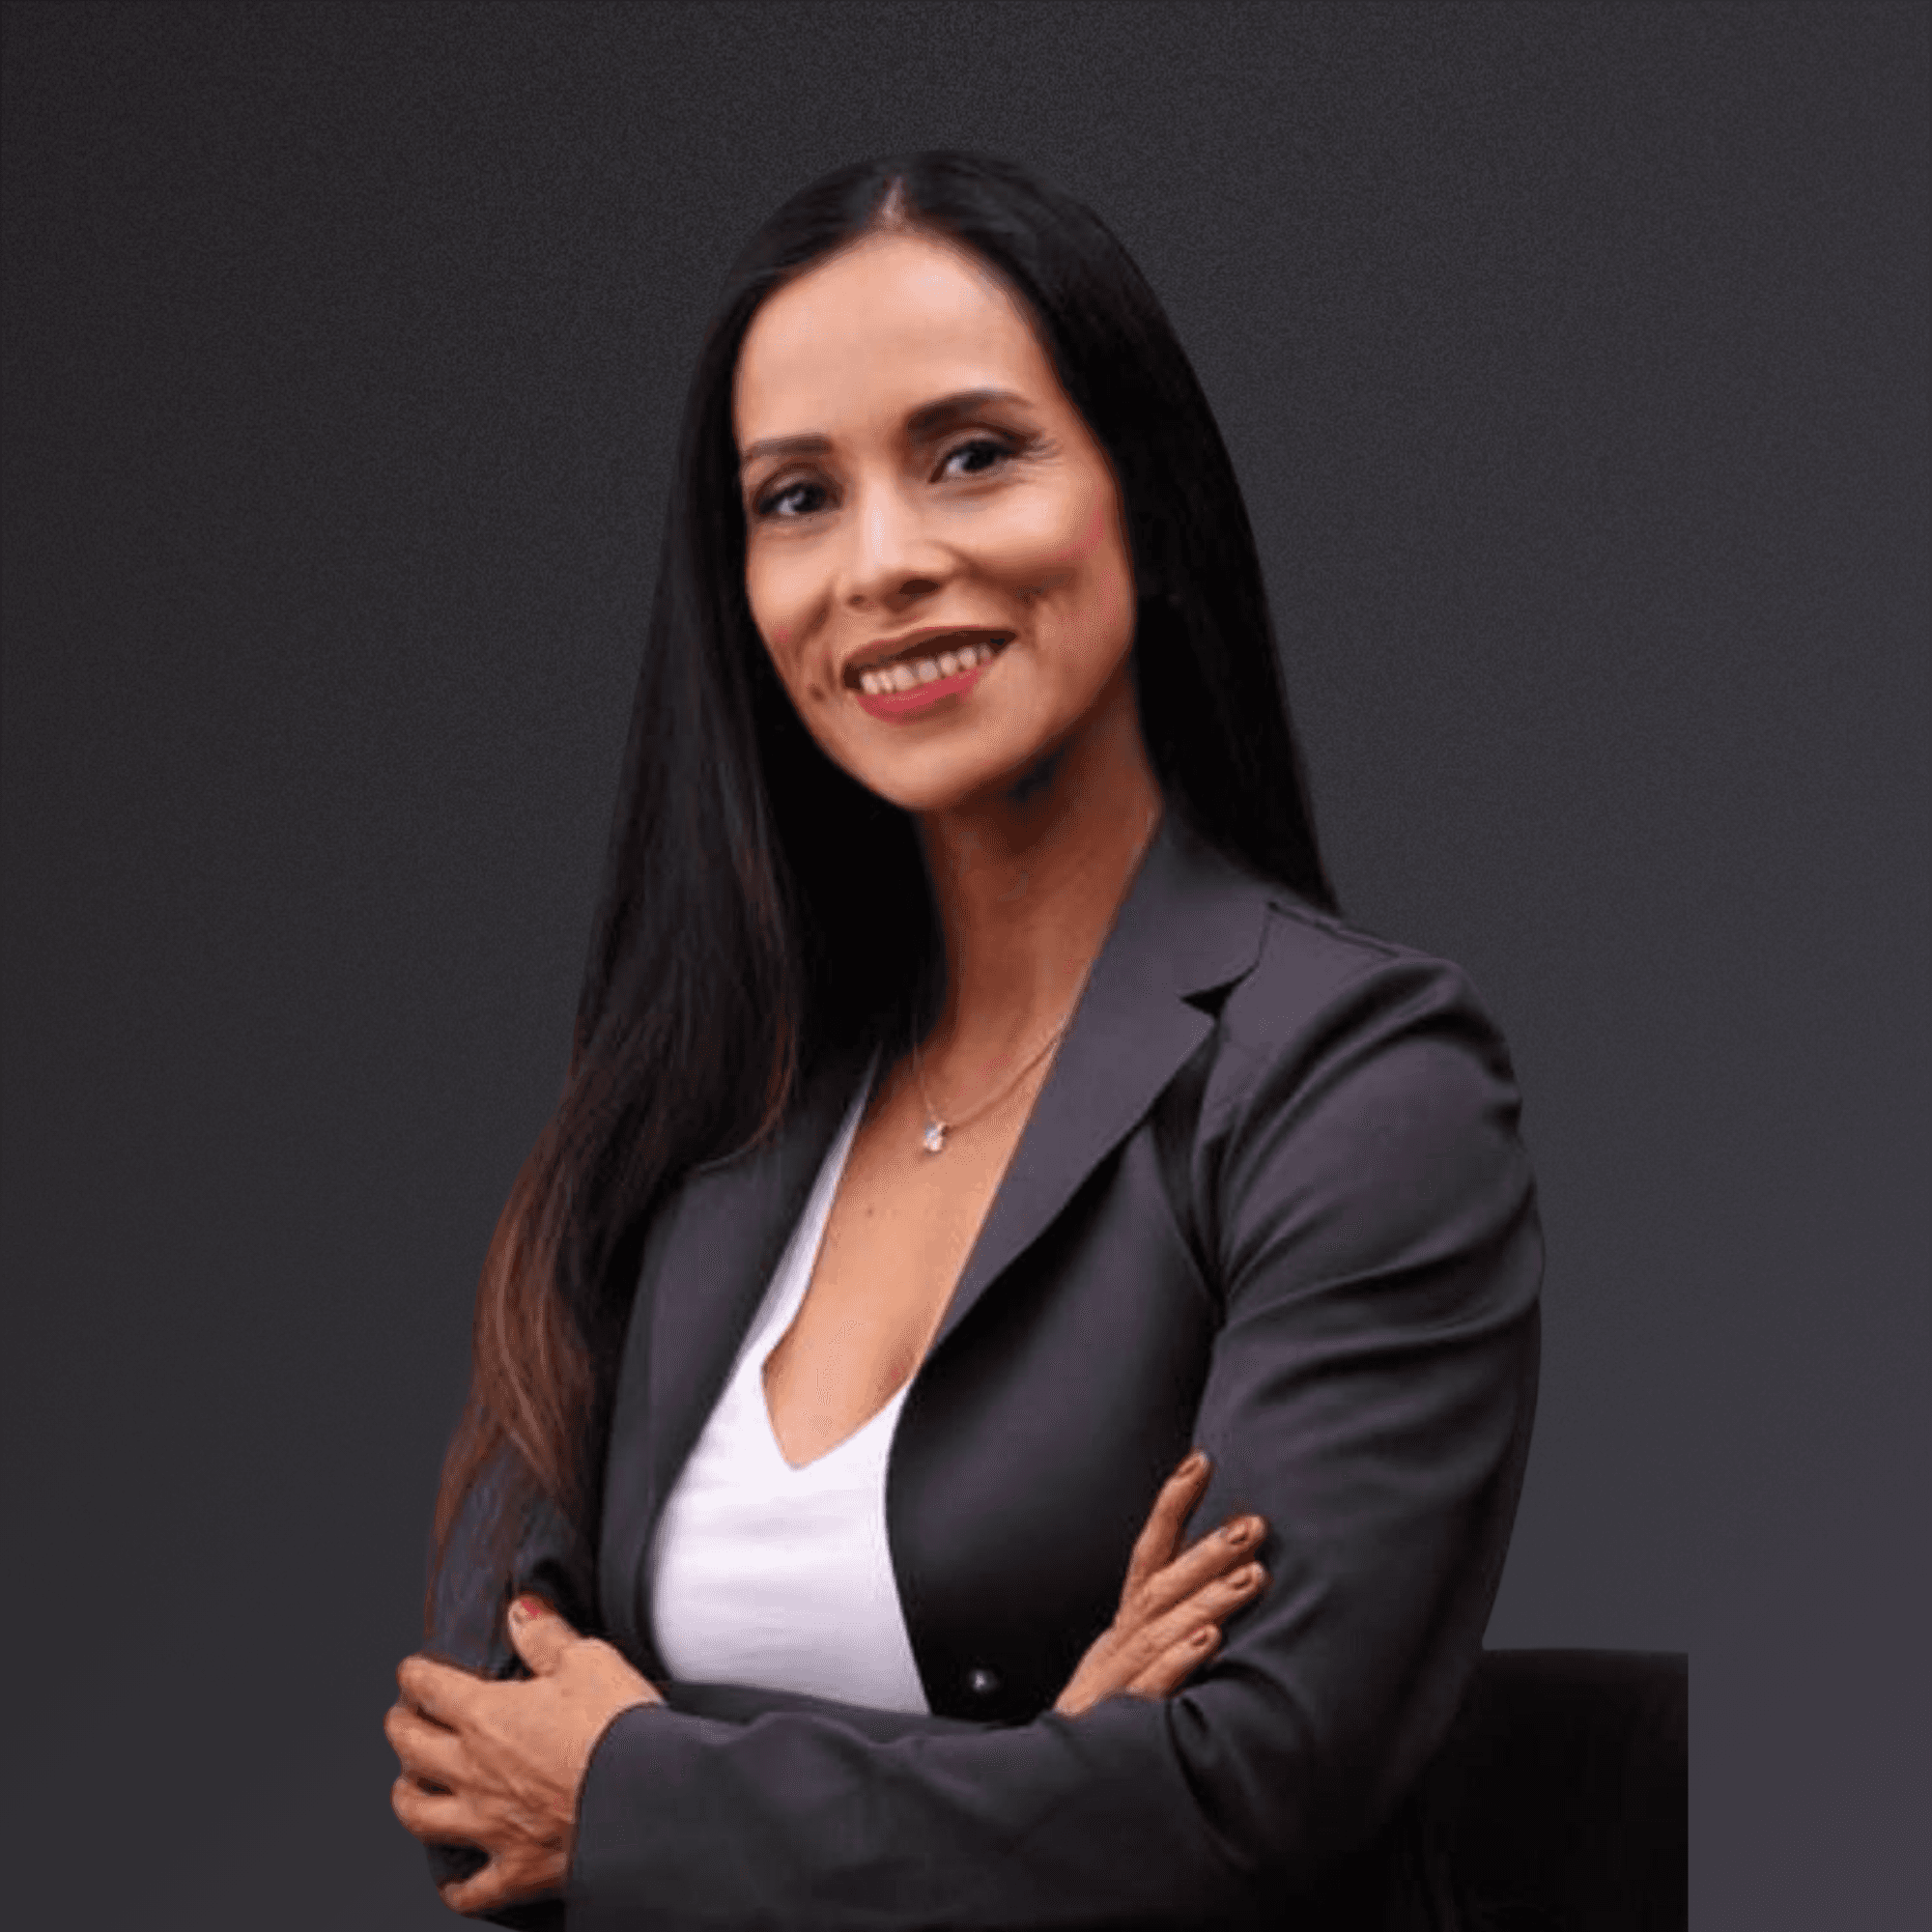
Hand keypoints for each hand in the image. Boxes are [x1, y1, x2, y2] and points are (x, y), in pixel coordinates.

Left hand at [387, 1596, 662, 1915]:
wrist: (645, 1801)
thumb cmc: (618, 1727)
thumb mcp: (589, 1660)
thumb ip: (547, 1635)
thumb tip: (520, 1608)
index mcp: (489, 1716)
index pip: (432, 1689)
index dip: (415, 1676)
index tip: (411, 1670)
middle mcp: (476, 1772)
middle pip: (412, 1749)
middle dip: (400, 1727)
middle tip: (400, 1718)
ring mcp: (490, 1825)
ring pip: (422, 1817)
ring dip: (407, 1798)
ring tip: (406, 1786)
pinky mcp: (516, 1869)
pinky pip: (472, 1890)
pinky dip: (457, 1888)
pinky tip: (453, 1884)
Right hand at [1053, 1450, 1268, 1717]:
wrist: (1060, 1789)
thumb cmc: (1115, 1724)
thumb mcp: (1141, 1667)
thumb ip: (1175, 1632)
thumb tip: (1233, 1589)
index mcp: (1126, 1627)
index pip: (1148, 1554)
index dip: (1171, 1506)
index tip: (1200, 1461)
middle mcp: (1118, 1645)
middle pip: (1159, 1587)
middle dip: (1206, 1550)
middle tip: (1252, 1524)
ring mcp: (1114, 1682)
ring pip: (1159, 1630)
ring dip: (1206, 1598)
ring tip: (1251, 1575)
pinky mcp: (1114, 1723)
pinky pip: (1149, 1688)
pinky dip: (1177, 1662)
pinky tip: (1208, 1640)